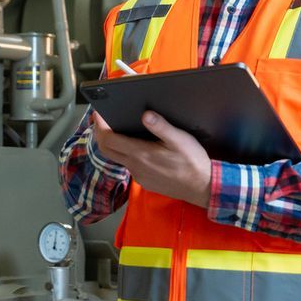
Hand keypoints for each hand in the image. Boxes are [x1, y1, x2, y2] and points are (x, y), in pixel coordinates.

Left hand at [91, 110, 212, 207]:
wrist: (202, 187)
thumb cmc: (192, 162)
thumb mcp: (179, 139)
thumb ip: (161, 126)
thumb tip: (145, 114)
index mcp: (140, 154)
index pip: (109, 139)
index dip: (100, 125)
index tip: (98, 113)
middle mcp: (135, 166)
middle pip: (106, 150)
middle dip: (100, 133)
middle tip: (101, 119)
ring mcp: (139, 176)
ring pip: (117, 158)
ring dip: (112, 144)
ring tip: (117, 129)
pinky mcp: (145, 181)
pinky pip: (129, 166)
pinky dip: (125, 154)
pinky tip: (135, 146)